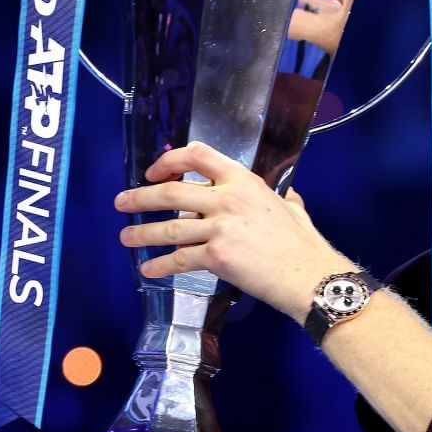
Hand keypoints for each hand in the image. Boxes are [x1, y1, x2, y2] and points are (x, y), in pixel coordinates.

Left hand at [114, 141, 344, 320]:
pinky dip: (160, 265)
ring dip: (142, 233)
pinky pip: (179, 259)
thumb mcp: (292, 207)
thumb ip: (282, 198)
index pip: (197, 155)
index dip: (169, 160)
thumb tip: (287, 197)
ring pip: (169, 227)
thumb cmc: (303, 244)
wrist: (309, 276)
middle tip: (123, 203)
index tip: (155, 171)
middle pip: (171, 191)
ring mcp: (220, 227)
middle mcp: (228, 199)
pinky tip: (149, 269)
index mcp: (243, 180)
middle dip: (140, 197)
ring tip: (126, 238)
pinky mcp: (216, 256)